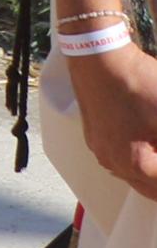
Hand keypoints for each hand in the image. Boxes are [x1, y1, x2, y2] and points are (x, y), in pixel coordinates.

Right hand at [77, 42, 156, 203]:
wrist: (99, 58)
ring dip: (153, 174)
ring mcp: (101, 150)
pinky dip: (139, 161)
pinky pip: (121, 161)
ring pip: (135, 177)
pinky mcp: (95, 137)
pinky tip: (150, 146)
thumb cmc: (137, 83)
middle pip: (151, 189)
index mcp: (136, 164)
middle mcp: (114, 163)